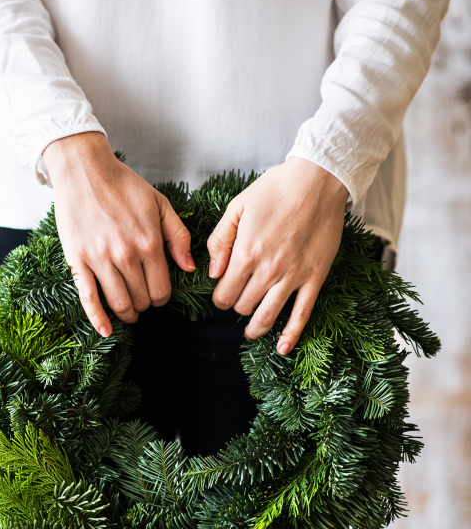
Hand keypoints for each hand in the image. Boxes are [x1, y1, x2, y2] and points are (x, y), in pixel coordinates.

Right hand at [43, 132, 193, 335]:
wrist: (85, 170)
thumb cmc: (124, 186)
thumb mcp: (160, 205)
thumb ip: (179, 237)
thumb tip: (189, 268)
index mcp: (149, 242)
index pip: (161, 290)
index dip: (162, 298)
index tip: (158, 294)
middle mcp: (126, 255)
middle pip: (142, 300)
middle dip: (146, 304)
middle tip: (143, 299)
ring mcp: (100, 259)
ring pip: (119, 303)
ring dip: (127, 313)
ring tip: (130, 311)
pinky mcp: (77, 260)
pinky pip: (88, 298)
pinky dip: (97, 319)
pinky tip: (106, 331)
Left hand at [208, 157, 348, 350]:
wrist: (317, 180)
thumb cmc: (275, 189)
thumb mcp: (237, 207)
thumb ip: (220, 241)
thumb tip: (212, 273)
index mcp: (245, 253)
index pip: (223, 293)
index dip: (219, 298)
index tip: (222, 293)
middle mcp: (268, 270)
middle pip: (243, 306)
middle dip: (236, 306)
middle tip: (238, 300)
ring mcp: (293, 276)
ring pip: (267, 316)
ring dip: (255, 328)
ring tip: (250, 332)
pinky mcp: (315, 278)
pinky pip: (302, 314)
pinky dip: (292, 335)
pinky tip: (283, 348)